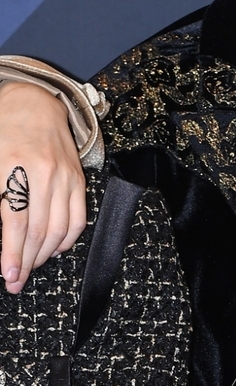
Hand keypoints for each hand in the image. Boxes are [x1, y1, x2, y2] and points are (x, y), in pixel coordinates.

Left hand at [0, 81, 85, 292]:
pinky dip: (67, 239)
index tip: (8, 276)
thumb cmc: (3, 130)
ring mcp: (66, 176)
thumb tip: (0, 233)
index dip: (11, 254)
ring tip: (30, 267)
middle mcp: (45, 173)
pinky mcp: (78, 178)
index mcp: (16, 167)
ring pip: (60, 229)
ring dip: (44, 255)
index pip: (16, 222)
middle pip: (39, 231)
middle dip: (26, 262)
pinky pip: (78, 217)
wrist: (34, 103)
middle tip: (15, 282)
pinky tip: (53, 248)